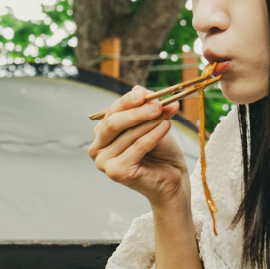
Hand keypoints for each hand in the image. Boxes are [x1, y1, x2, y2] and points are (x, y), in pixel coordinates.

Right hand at [88, 85, 188, 206]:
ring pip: (128, 134)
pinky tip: (166, 126)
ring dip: (150, 122)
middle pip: (114, 122)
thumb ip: (145, 107)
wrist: (172, 179)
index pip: (112, 112)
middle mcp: (97, 148)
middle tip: (157, 105)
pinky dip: (153, 135)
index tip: (144, 93)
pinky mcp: (116, 172)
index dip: (128, 101)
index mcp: (102, 133)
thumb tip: (138, 88)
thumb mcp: (153, 123)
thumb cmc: (160, 151)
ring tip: (167, 114)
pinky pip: (137, 147)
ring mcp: (104, 162)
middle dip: (137, 111)